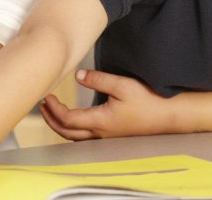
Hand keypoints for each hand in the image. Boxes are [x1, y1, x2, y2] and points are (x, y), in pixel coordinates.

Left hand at [39, 70, 170, 139]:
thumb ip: (98, 80)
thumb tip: (78, 75)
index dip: (54, 109)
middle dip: (51, 119)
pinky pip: (85, 136)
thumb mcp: (122, 85)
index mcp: (101, 121)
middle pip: (67, 132)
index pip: (68, 119)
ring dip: (61, 124)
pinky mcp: (113, 133)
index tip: (46, 96)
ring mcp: (107, 135)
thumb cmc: (148, 100)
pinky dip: (73, 128)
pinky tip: (74, 118)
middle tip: (42, 105)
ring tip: (52, 111)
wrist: (169, 116)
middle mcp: (101, 132)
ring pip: (76, 136)